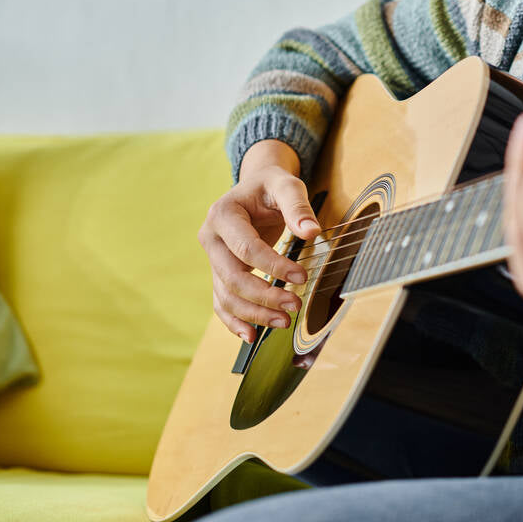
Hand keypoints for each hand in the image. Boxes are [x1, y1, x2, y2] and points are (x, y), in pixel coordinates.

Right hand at [197, 140, 321, 342]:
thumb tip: (311, 232)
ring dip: (253, 313)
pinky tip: (252, 336)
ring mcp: (212, 258)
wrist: (255, 188)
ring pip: (226, 295)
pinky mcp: (219, 272)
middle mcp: (211, 238)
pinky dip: (234, 321)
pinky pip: (221, 302)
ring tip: (283, 322)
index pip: (246, 249)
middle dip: (263, 296)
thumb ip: (298, 206)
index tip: (302, 276)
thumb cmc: (271, 186)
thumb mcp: (286, 185)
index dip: (274, 266)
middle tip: (294, 306)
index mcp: (222, 215)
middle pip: (232, 277)